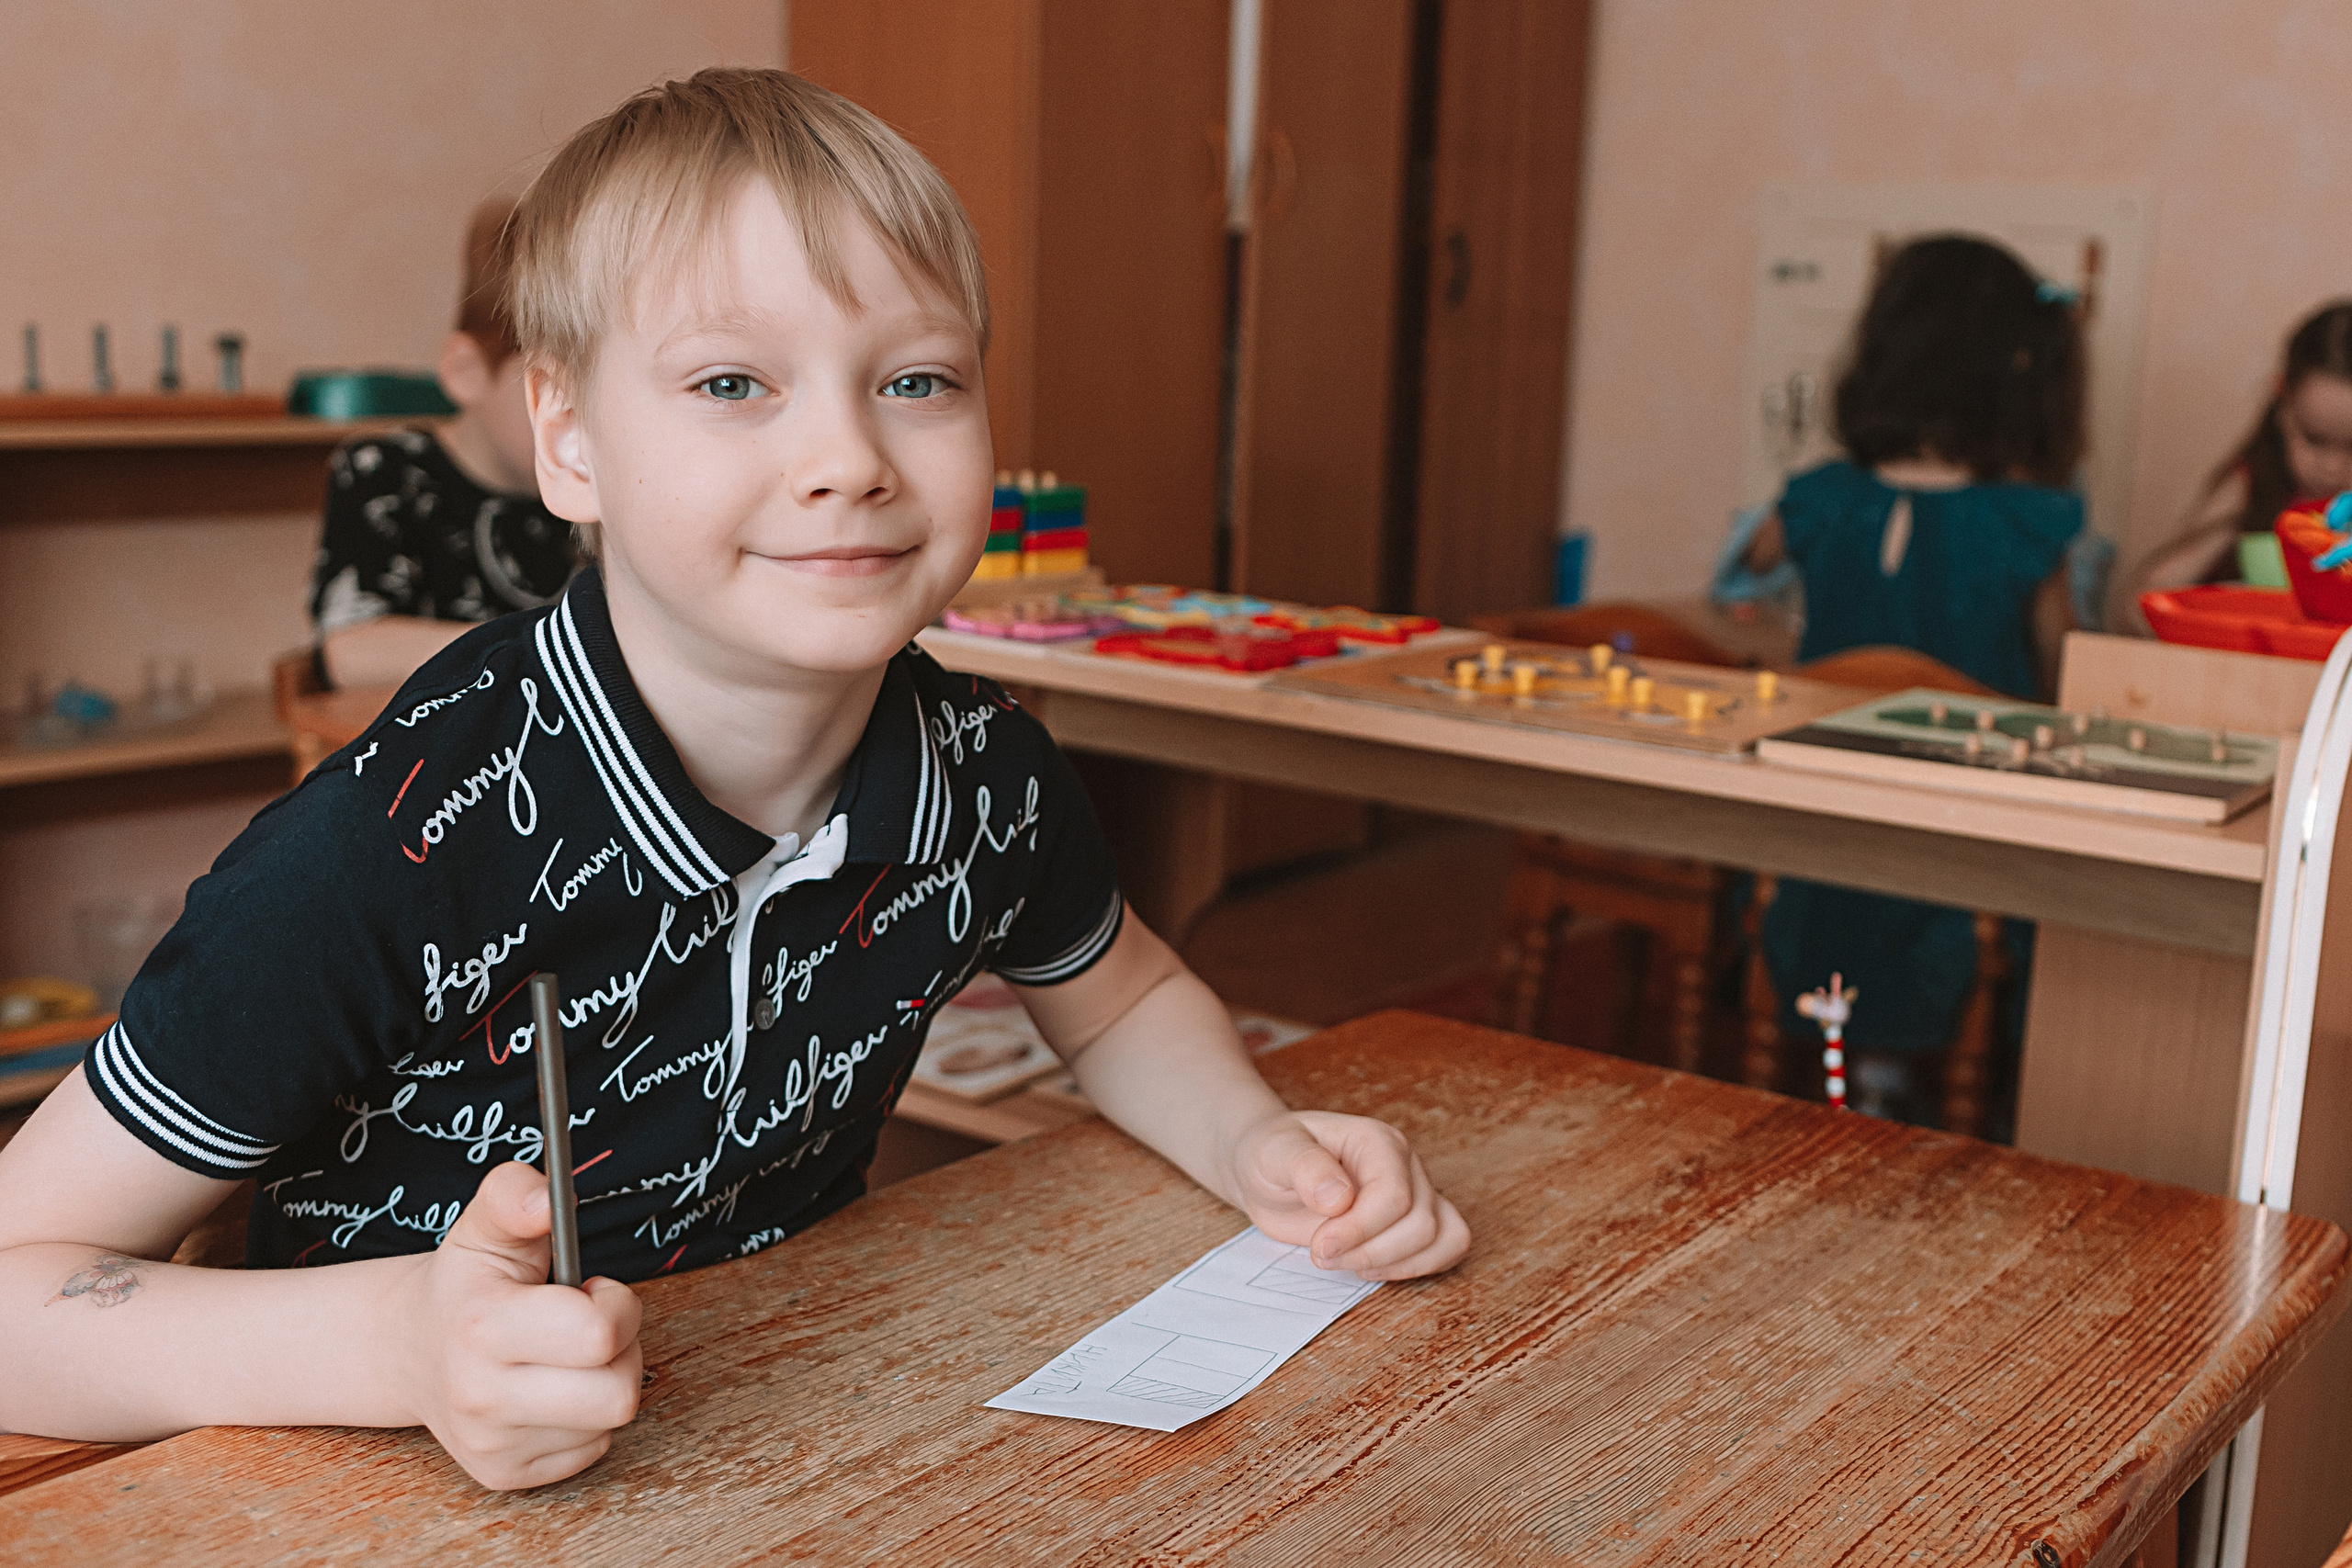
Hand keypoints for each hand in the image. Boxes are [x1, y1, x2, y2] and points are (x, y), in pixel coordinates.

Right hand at [387, 1161, 642, 1489]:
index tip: (589, 1290)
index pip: (599, 1334)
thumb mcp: (483, 1225)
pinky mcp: (504, 1475)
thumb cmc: (466, 1284)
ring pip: (611, 1423)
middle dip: (621, 1351)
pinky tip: (549, 1391)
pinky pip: (592, 1450)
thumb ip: (513, 1194)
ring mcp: (491, 1446)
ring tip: (564, 1358)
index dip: (614, 1305)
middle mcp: (481, 1398)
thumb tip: (545, 1198)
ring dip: (604, 1383)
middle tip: (586, 1329)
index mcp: (482, 1328)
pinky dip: (584, 1419)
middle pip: (619, 1393)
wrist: (408, 1350)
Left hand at [1229, 1110, 1469, 1280]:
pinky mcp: (1415, 1220)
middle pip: (1420, 1224)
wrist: (1271, 1171)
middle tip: (1321, 1254)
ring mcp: (1417, 1192)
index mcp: (1377, 1141)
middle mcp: (1406, 1165)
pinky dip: (1417, 1267)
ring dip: (1391, 1264)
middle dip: (1370, 1252)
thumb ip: (1304, 1167)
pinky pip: (1449, 1247)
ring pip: (1440, 1238)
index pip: (1394, 1195)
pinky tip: (1370, 1267)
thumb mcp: (1273, 1152)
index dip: (1360, 1231)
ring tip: (1344, 1261)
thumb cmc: (1272, 1156)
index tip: (1319, 1247)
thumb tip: (1339, 1197)